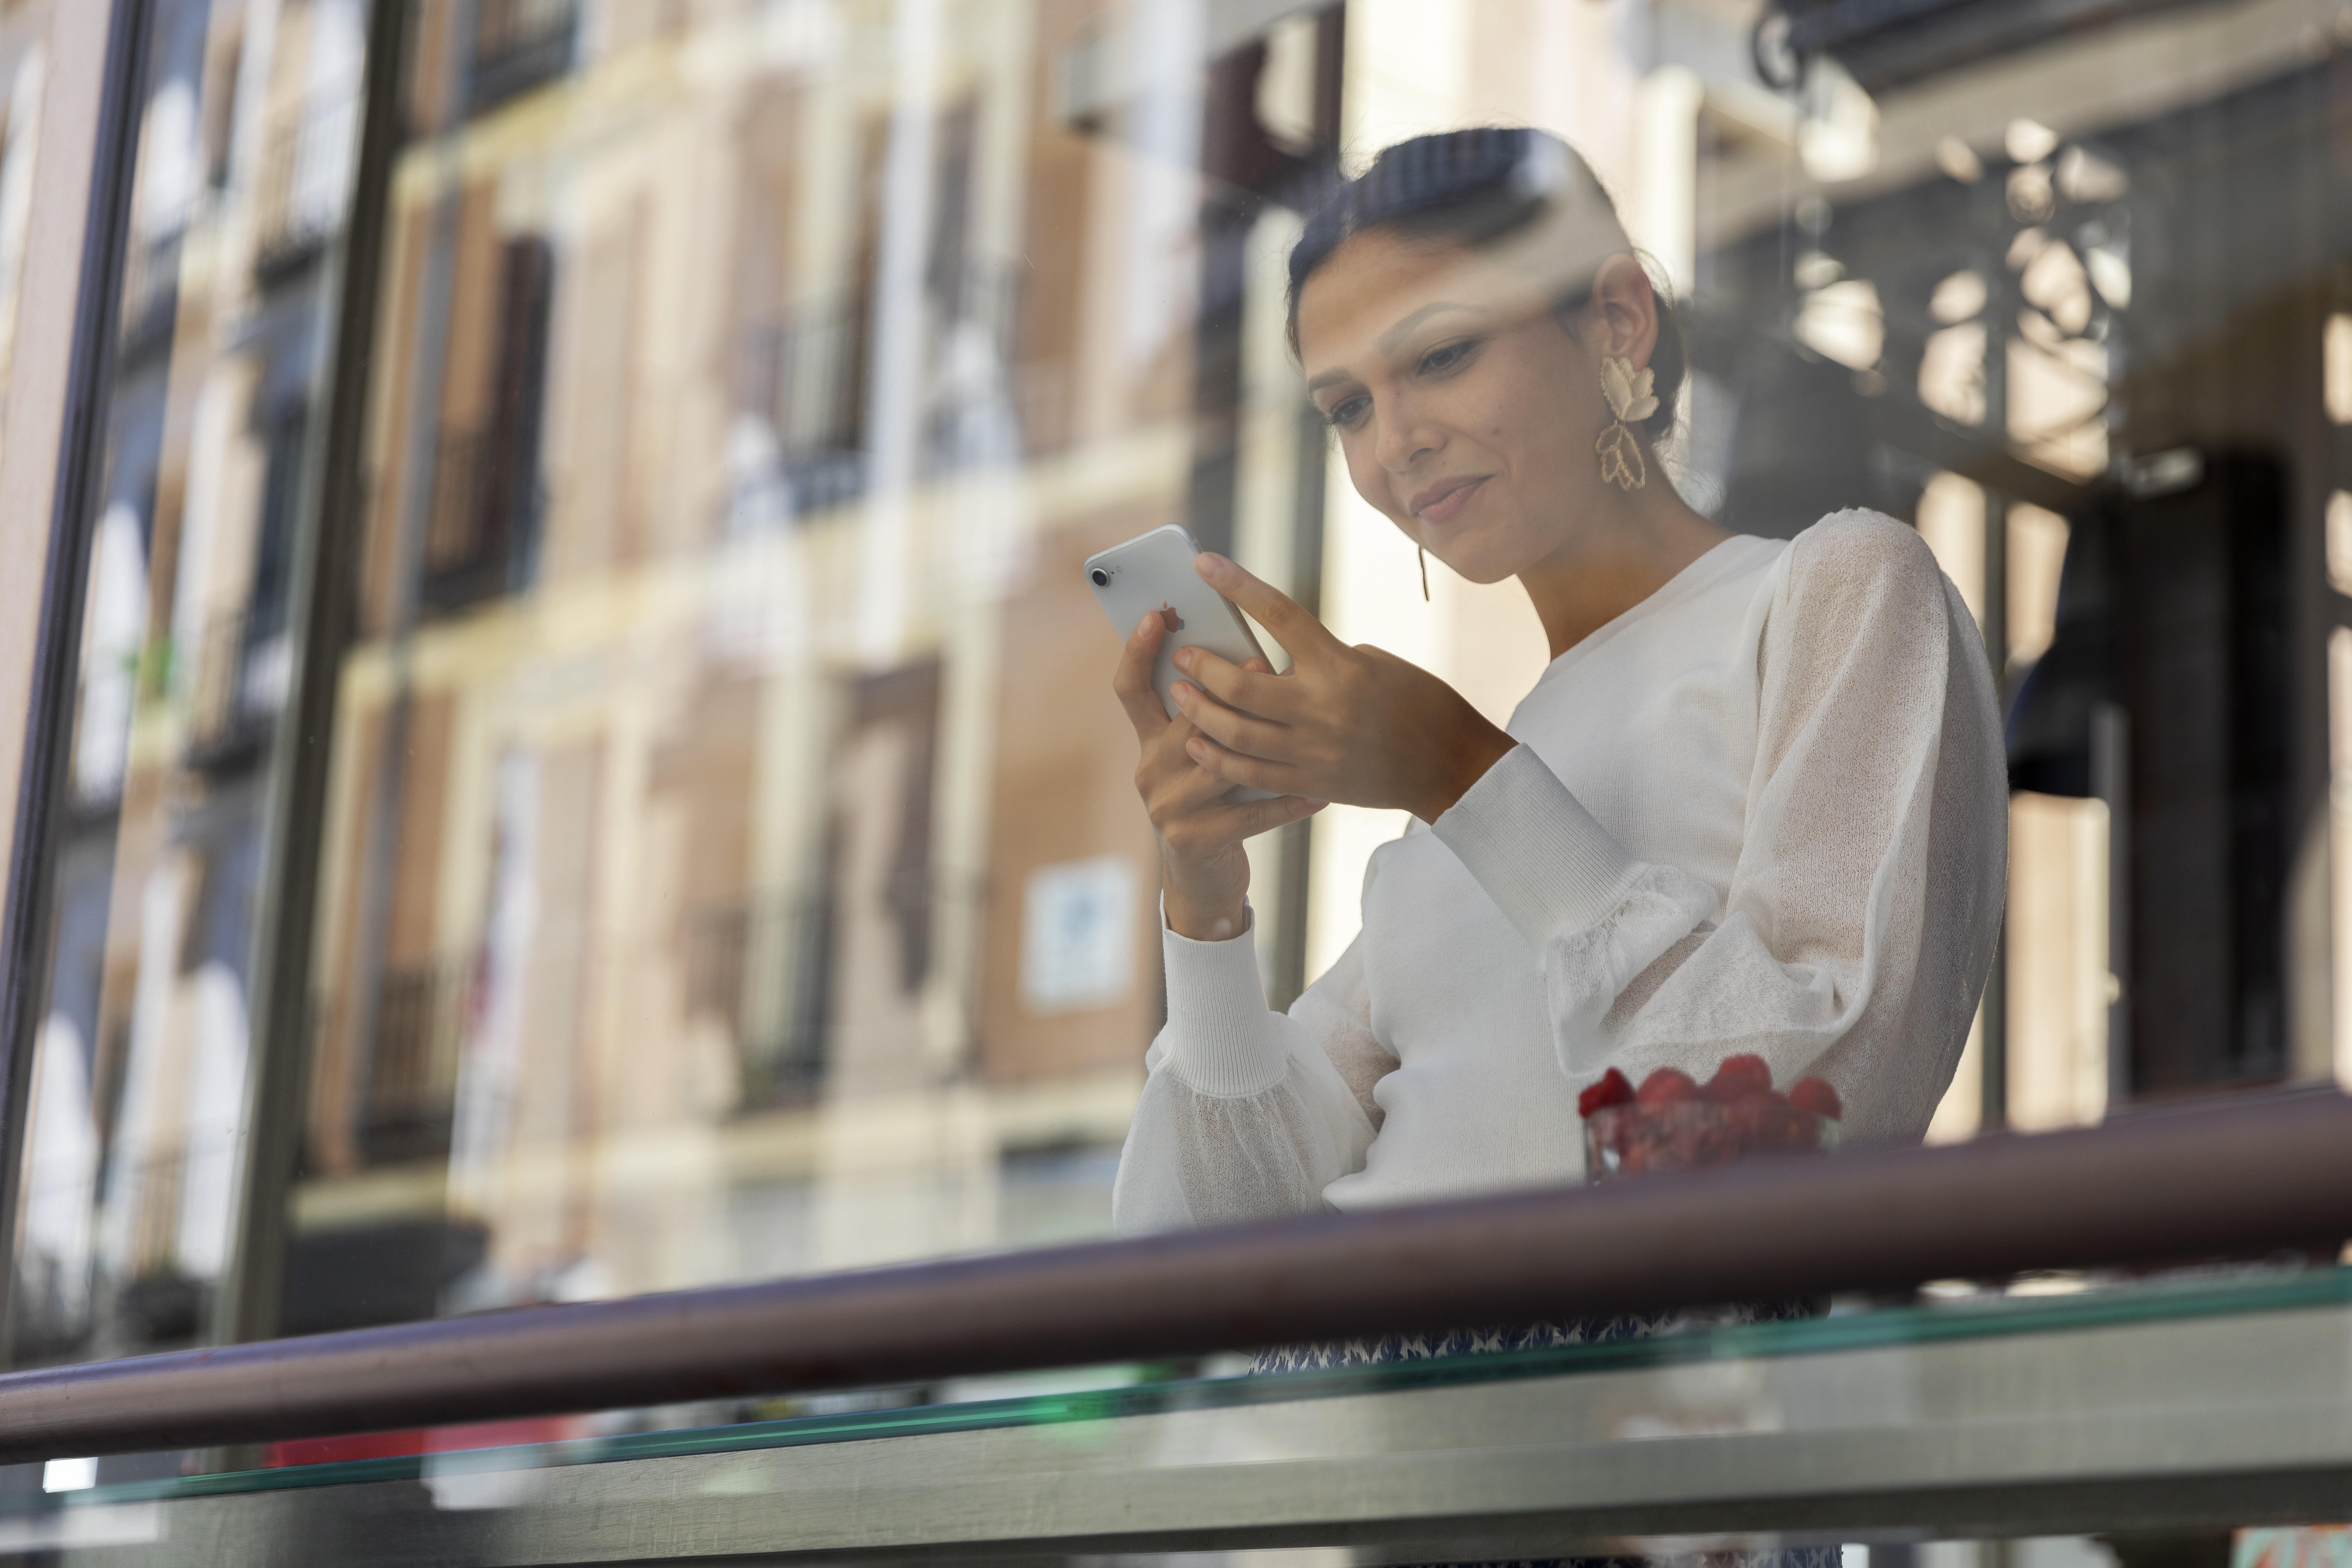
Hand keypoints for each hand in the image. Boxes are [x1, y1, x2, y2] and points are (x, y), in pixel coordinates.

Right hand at [1113, 606, 1328, 942]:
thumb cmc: (1215, 804)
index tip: (1154, 615)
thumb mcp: (1199, 755)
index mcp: (1147, 742)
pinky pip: (1247, 812)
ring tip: (1301, 719)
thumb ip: (1211, 716)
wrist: (1203, 881)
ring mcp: (1166, 807)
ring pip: (1216, 761)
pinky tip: (1320, 793)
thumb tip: (1251, 659)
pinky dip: (1286, 802)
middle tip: (1261, 660)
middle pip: (1183, 718)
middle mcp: (1149, 770)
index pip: (1130, 689)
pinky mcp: (1192, 838)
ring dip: (1262, 740)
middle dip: (1222, 688)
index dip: (1136, 652)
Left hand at [1168, 553, 1517, 821]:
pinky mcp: (1312, 784)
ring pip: (1236, 733)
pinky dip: (1218, 758)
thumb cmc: (1420, 702)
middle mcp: (1322, 707)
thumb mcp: (1376, 662)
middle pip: (1241, 684)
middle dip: (1202, 666)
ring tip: (1179, 694)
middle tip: (1183, 654)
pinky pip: (1251, 773)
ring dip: (1199, 712)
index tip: (1204, 564)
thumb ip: (1324, 658)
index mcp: (1340, 664)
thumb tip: (1278, 659)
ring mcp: (1314, 750)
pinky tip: (1196, 744)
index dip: (1237, 585)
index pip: (1279, 614)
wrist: (1452, 767)